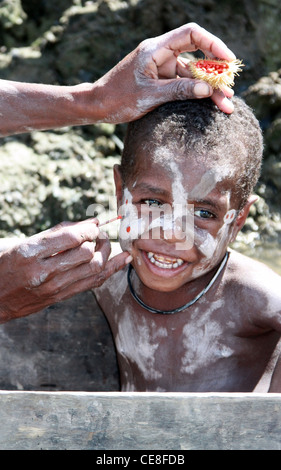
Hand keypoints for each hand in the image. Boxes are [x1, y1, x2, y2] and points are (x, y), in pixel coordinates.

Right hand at [0, 220, 130, 322]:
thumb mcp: (23, 243)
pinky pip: (93, 283)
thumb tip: (91, 222)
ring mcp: (54, 288)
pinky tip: (123, 259)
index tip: (93, 224)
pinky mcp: (61, 297)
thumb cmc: (6, 265)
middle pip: (86, 254)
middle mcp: (44, 273)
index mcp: (30, 254)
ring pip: (94, 269)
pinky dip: (111, 270)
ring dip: (106, 253)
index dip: (88, 229)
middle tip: (98, 234)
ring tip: (104, 244)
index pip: (70, 238)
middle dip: (99, 240)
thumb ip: (57, 232)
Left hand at [94, 22, 235, 121]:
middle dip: (215, 73)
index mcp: (156, 49)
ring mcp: (162, 68)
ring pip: (193, 74)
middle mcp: (161, 55)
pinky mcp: (161, 81)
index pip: (191, 35)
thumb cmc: (118, 98)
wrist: (98, 106)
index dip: (213, 44)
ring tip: (227, 104)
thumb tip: (208, 90)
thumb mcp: (150, 96)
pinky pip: (184, 84)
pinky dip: (197, 94)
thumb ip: (179, 91)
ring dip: (209, 89)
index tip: (228, 61)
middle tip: (230, 90)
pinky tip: (211, 103)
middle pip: (197, 56)